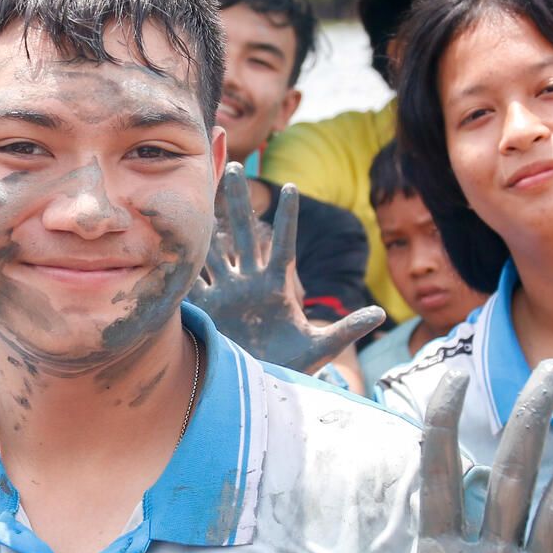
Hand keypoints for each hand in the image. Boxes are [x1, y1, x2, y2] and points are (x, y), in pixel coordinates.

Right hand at [189, 164, 384, 374]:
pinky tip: (170, 241)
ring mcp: (226, 294)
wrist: (259, 387)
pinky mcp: (208, 310)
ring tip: (197, 192)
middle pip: (244, 233)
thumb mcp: (321, 347)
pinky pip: (192, 283)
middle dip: (237, 200)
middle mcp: (249, 282)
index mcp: (278, 285)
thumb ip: (347, 328)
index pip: (284, 244)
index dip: (289, 218)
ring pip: (214, 249)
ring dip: (206, 223)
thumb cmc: (291, 366)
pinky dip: (182, 264)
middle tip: (232, 166)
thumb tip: (381, 315)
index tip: (293, 187)